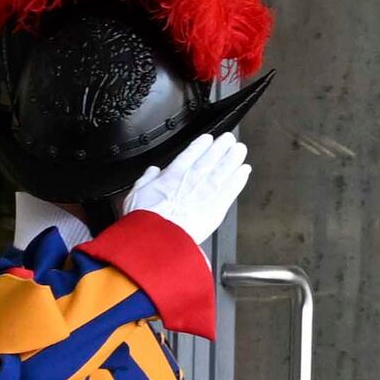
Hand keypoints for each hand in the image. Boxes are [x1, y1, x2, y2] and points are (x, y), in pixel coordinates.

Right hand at [121, 133, 249, 249]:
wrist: (157, 241)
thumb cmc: (145, 221)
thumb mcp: (136, 193)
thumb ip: (147, 179)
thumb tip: (152, 171)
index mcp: (172, 176)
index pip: (190, 154)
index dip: (201, 145)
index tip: (208, 139)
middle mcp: (191, 181)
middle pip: (210, 159)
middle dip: (221, 147)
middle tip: (229, 139)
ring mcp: (205, 194)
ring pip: (223, 171)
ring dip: (233, 159)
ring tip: (240, 150)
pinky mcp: (215, 210)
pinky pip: (230, 190)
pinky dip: (238, 180)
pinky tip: (244, 172)